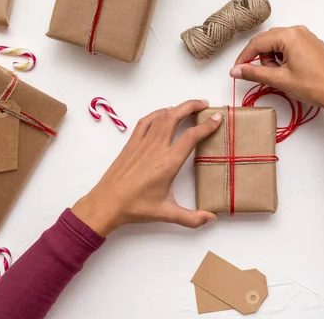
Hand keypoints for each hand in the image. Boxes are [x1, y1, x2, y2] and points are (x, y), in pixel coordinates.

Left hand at [72, 100, 221, 236]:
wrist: (107, 203)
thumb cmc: (136, 208)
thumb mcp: (166, 213)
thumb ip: (192, 218)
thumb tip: (211, 219)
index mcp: (168, 162)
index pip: (191, 137)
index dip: (206, 126)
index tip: (217, 119)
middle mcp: (156, 148)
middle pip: (175, 117)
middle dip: (191, 106)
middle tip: (205, 104)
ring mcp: (142, 143)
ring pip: (161, 116)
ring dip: (176, 107)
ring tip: (188, 107)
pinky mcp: (131, 143)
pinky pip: (145, 121)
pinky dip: (157, 113)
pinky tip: (164, 113)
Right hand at [230, 26, 323, 131]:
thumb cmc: (312, 86)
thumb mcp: (279, 79)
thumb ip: (254, 73)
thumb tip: (235, 71)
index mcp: (289, 35)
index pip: (257, 43)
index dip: (244, 57)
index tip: (237, 70)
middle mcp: (298, 30)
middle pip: (267, 40)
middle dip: (261, 58)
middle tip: (264, 75)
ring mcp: (307, 36)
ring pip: (278, 43)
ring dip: (273, 57)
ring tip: (281, 75)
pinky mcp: (313, 44)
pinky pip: (290, 45)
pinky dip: (284, 56)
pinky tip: (290, 70)